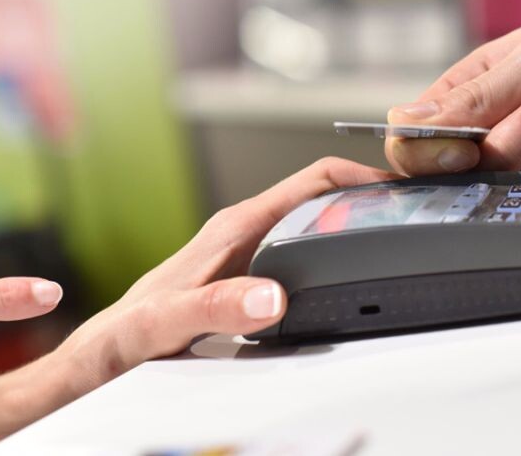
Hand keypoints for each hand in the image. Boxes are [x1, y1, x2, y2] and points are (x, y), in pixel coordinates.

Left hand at [0, 157, 395, 439]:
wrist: (111, 348)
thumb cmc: (133, 330)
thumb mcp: (169, 321)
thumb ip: (217, 307)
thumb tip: (274, 296)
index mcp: (238, 225)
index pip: (313, 179)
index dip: (360, 173)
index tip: (398, 184)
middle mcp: (248, 227)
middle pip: (323, 193)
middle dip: (368, 194)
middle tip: (409, 210)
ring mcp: (252, 245)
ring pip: (317, 217)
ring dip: (354, 219)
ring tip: (391, 231)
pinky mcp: (253, 266)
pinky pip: (307, 243)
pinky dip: (336, 244)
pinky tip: (349, 266)